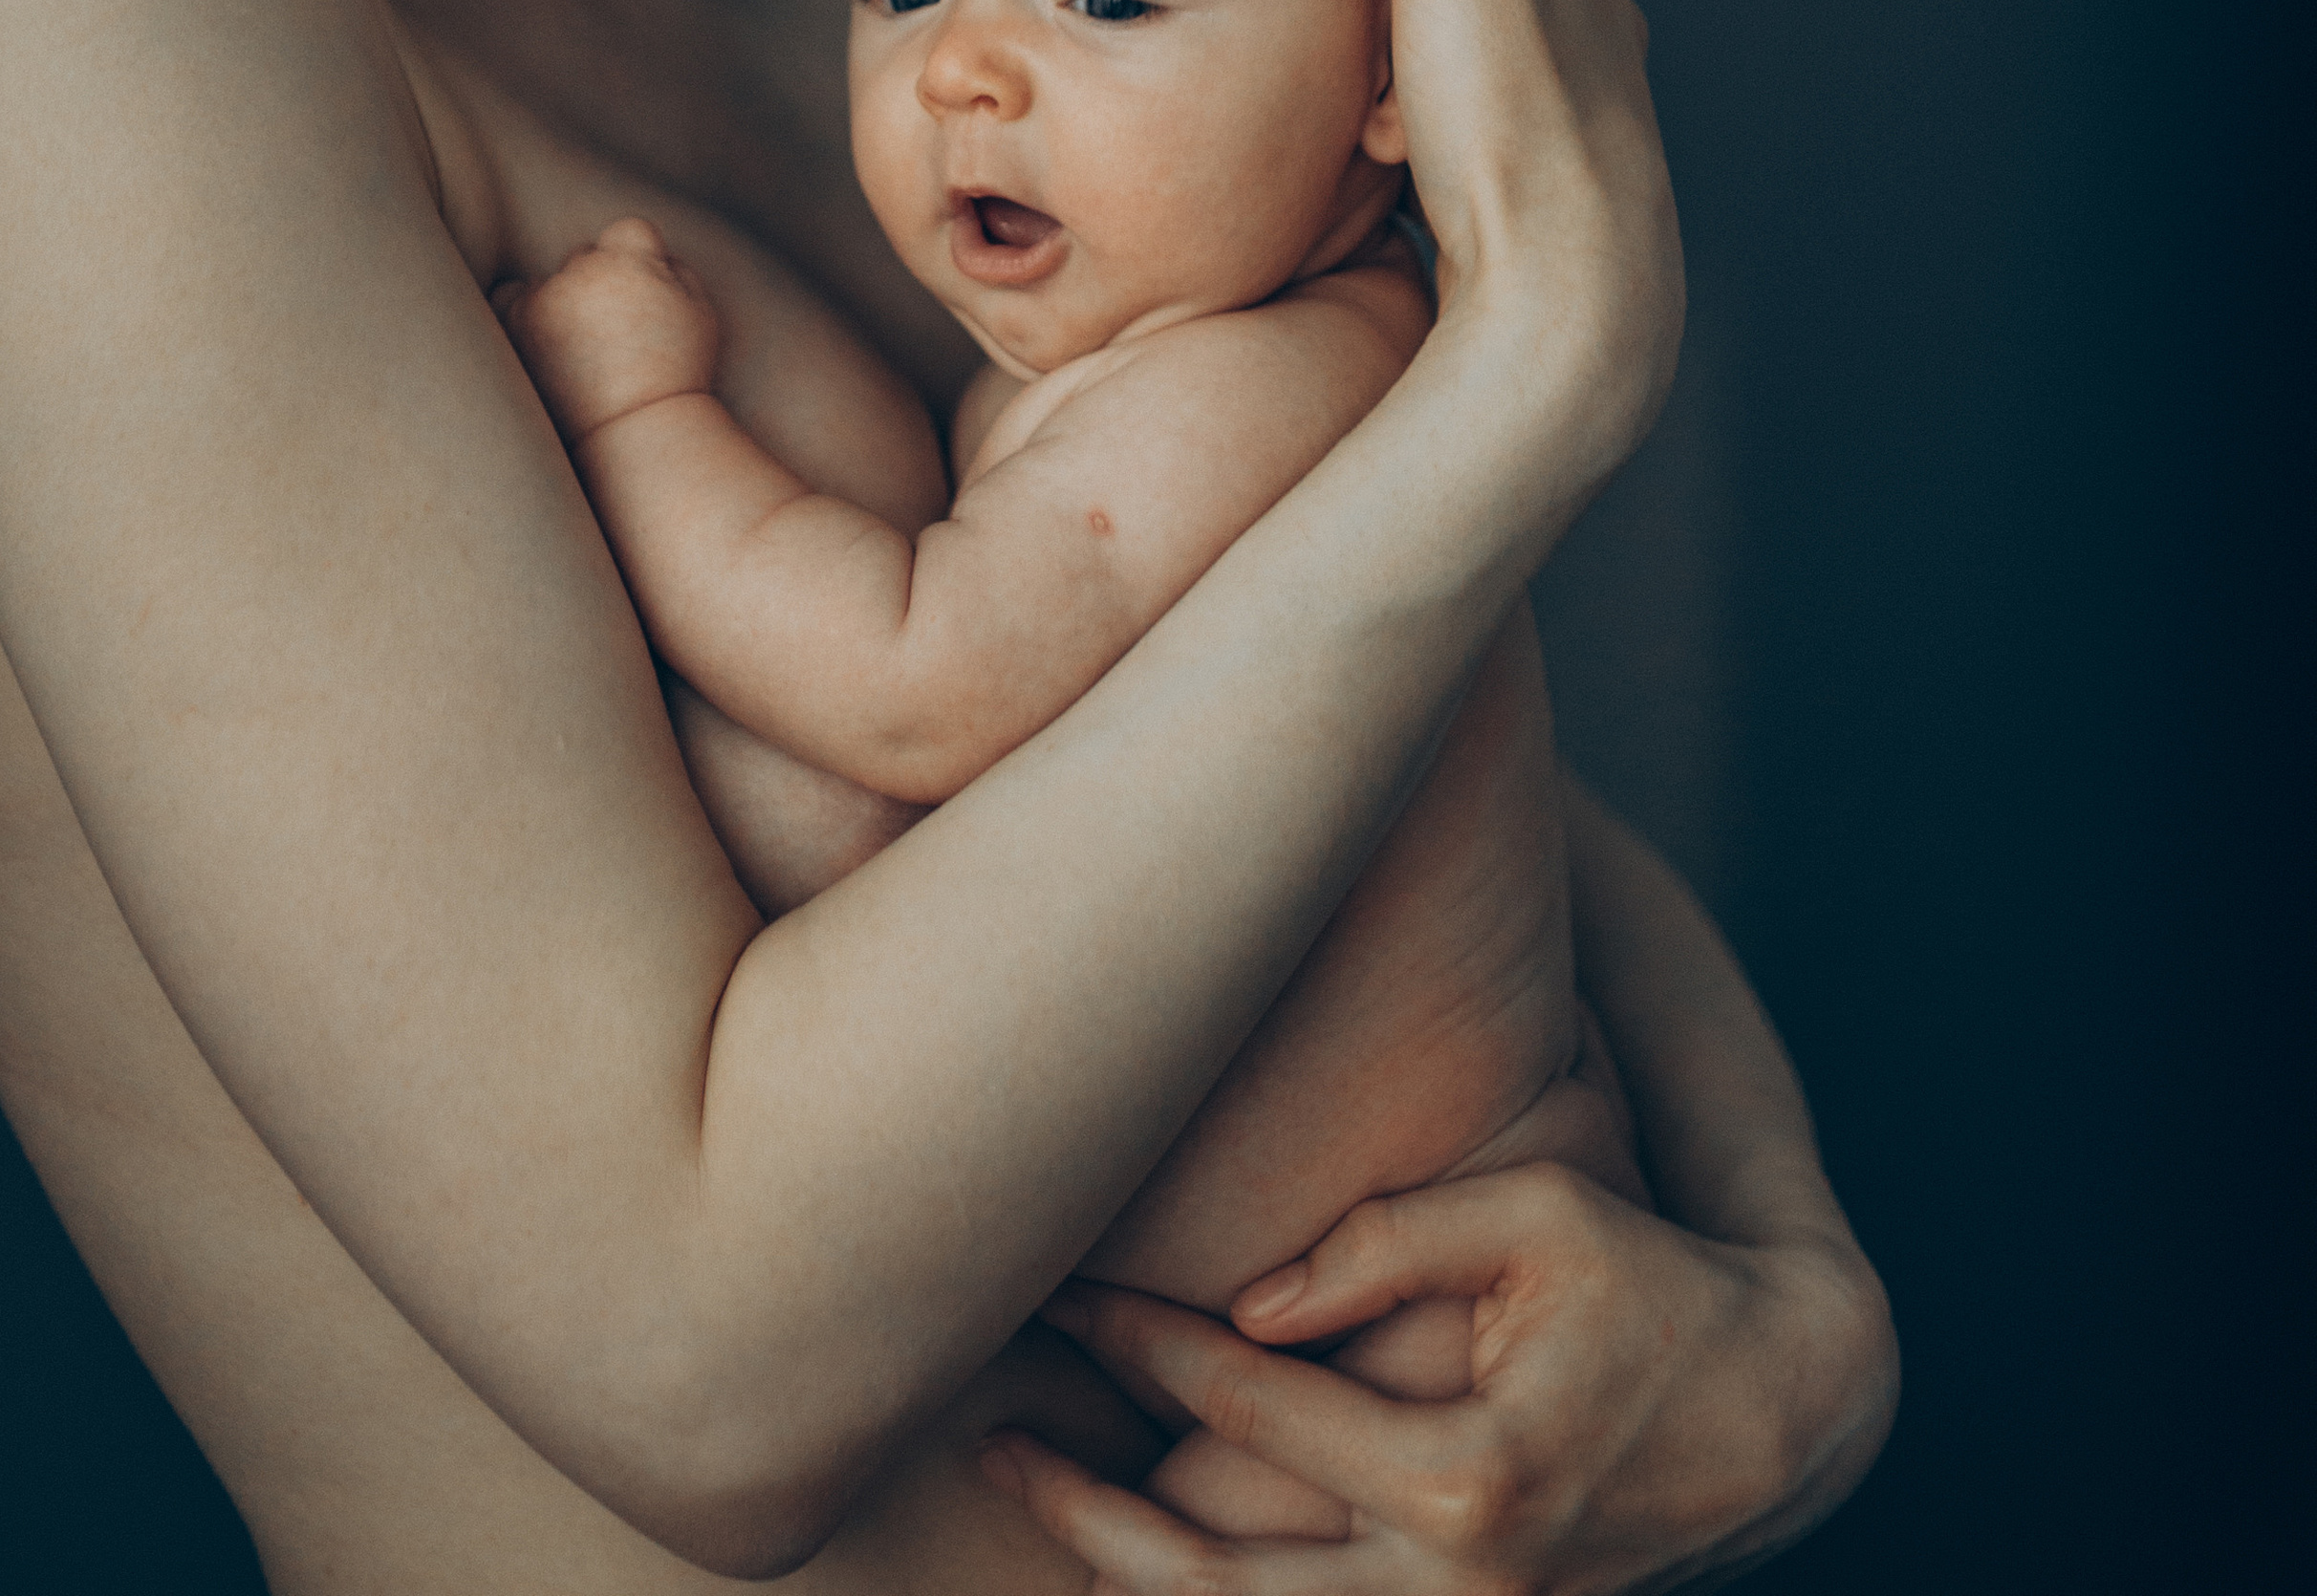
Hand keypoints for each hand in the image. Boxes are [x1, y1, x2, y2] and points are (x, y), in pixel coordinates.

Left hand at [491, 215, 722, 449]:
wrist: (635, 434)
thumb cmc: (677, 375)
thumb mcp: (702, 312)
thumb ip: (676, 269)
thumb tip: (651, 253)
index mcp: (632, 261)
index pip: (630, 230)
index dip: (641, 261)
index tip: (645, 298)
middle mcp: (584, 271)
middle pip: (587, 257)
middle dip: (601, 284)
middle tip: (616, 333)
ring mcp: (545, 298)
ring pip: (551, 280)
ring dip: (565, 301)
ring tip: (584, 349)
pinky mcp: (517, 326)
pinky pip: (509, 297)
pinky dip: (523, 311)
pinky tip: (544, 337)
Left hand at [984, 1166, 1896, 1591]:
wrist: (1781, 1414)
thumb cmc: (1654, 1283)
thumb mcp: (1538, 1214)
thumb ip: (1387, 1242)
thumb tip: (1248, 1298)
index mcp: (1466, 1477)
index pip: (1255, 1403)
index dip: (1147, 1345)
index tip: (1069, 1293)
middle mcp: (1453, 1585)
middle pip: (1211, 1576)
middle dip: (1086, 1507)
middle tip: (991, 1435)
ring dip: (1129, 1578)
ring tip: (1036, 1503)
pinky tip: (1136, 1563)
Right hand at [1371, 0, 1681, 514]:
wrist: (1567, 314)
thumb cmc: (1511, 120)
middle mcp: (1595, 9)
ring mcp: (1582, 96)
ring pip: (1509, 20)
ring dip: (1442, 12)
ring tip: (1371, 30)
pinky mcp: (1553, 176)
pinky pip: (1492, 109)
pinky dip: (1445, 99)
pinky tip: (1398, 138)